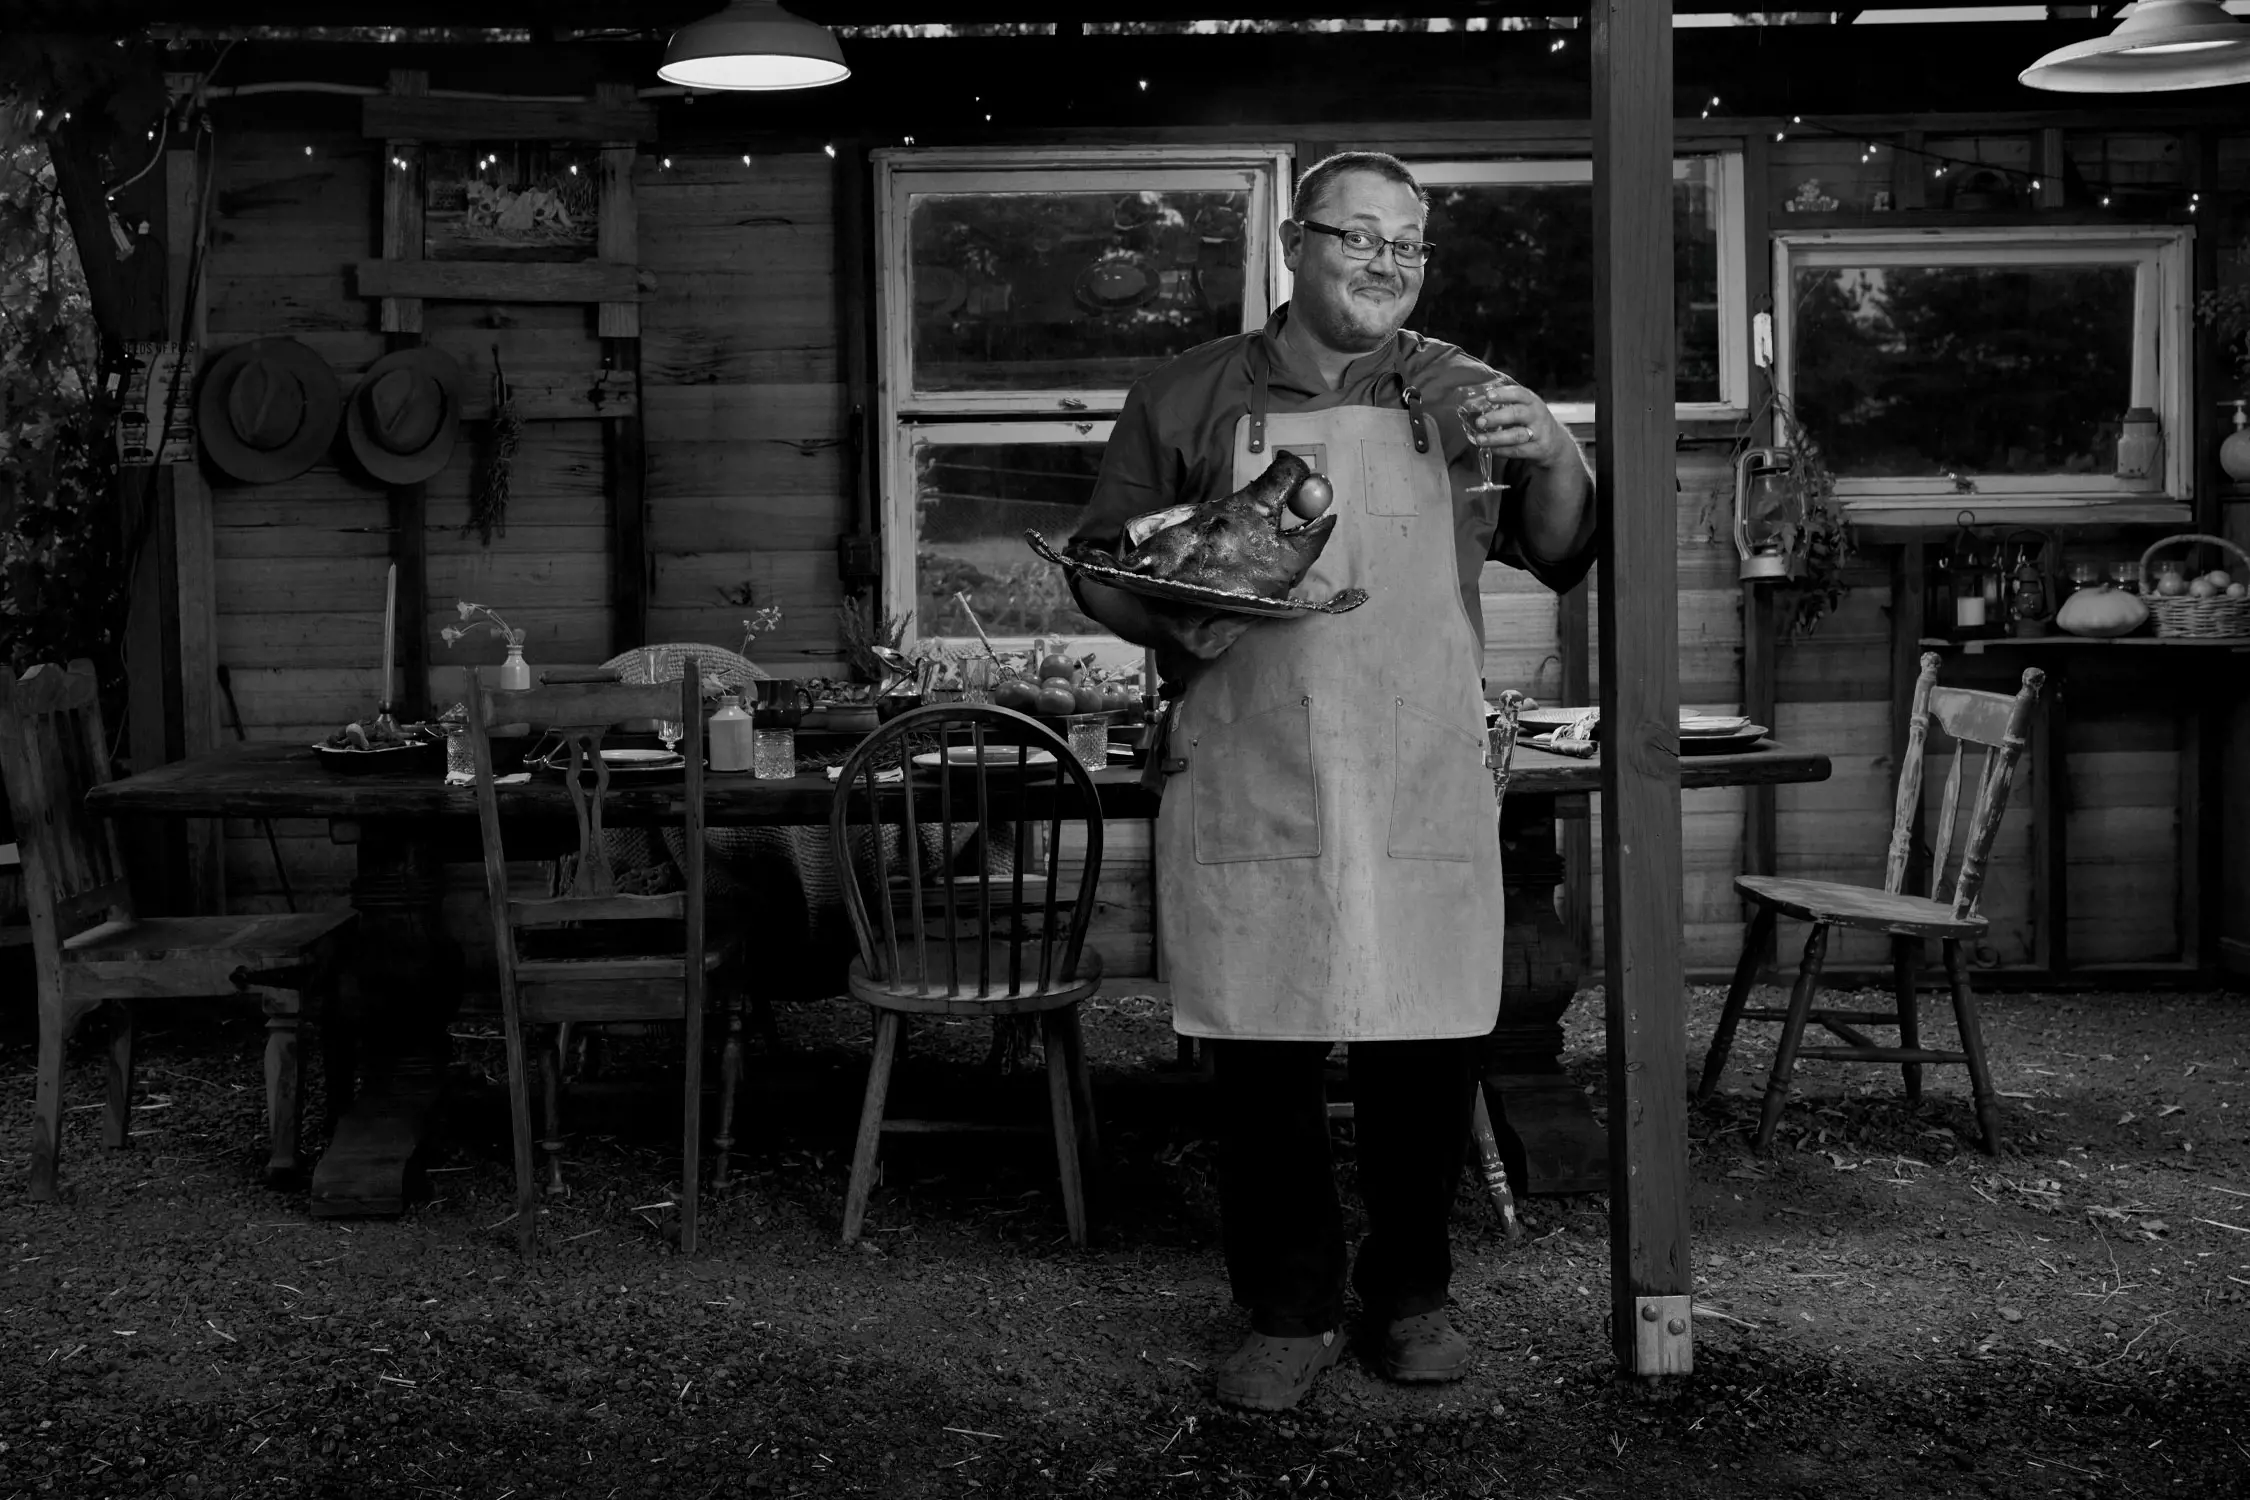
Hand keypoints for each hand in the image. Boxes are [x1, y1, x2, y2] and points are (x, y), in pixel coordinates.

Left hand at [1462, 377, 1576, 472]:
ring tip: (1480, 439)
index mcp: (1532, 401)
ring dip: (1496, 438)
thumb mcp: (1524, 408)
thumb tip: (1472, 405)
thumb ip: (1504, 405)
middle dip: (1496, 417)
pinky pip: (1517, 451)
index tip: (1488, 396)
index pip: (1519, 394)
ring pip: (1516, 435)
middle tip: (1479, 422)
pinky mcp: (1537, 449)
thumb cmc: (1531, 421)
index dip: (1503, 394)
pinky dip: (1501, 450)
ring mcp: (1539, 433)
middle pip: (1517, 414)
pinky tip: (1489, 449)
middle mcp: (1537, 415)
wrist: (1555, 442)